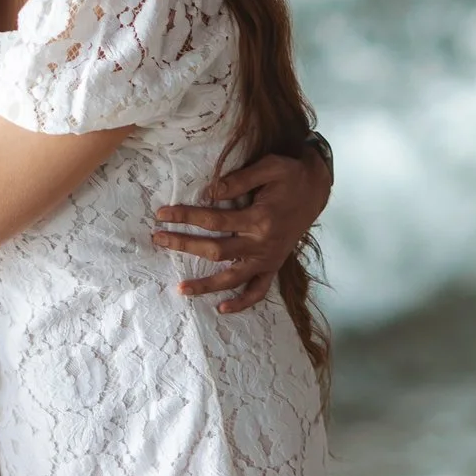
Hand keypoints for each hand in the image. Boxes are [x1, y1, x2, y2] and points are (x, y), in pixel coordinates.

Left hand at [155, 145, 332, 312]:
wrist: (317, 189)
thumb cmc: (291, 175)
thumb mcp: (271, 167)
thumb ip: (240, 180)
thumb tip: (210, 192)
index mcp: (260, 218)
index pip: (214, 220)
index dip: (185, 217)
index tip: (162, 214)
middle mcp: (262, 243)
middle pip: (216, 250)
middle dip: (184, 245)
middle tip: (158, 239)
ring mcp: (268, 258)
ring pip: (233, 278)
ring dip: (206, 285)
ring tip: (180, 288)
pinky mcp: (273, 265)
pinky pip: (258, 290)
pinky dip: (242, 303)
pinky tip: (221, 308)